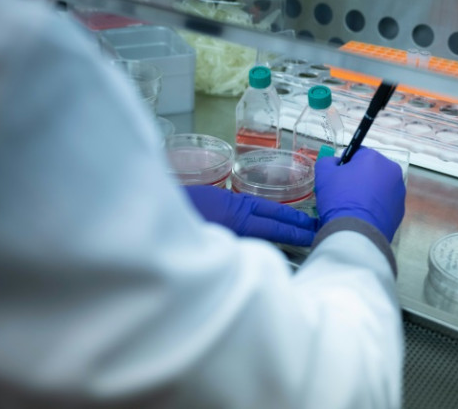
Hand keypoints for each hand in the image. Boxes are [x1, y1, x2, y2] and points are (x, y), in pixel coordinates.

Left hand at [183, 185, 317, 245]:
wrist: (142, 205)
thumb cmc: (171, 233)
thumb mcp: (207, 246)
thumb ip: (231, 251)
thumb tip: (254, 258)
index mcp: (235, 221)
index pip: (272, 227)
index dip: (293, 231)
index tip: (312, 235)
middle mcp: (233, 208)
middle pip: (270, 213)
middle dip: (294, 220)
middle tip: (316, 226)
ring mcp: (223, 201)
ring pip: (258, 207)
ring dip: (279, 214)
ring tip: (298, 221)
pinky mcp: (212, 198)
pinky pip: (245, 204)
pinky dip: (261, 210)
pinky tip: (264, 215)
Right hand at [314, 148, 405, 241]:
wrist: (355, 234)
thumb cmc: (339, 199)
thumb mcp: (323, 174)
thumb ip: (328, 162)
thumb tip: (335, 163)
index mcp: (375, 158)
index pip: (357, 154)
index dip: (345, 164)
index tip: (337, 177)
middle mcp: (392, 172)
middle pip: (371, 170)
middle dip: (358, 178)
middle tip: (343, 192)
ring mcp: (399, 192)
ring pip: (379, 187)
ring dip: (368, 192)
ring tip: (353, 206)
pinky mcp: (400, 211)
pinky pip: (384, 203)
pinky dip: (375, 207)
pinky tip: (363, 216)